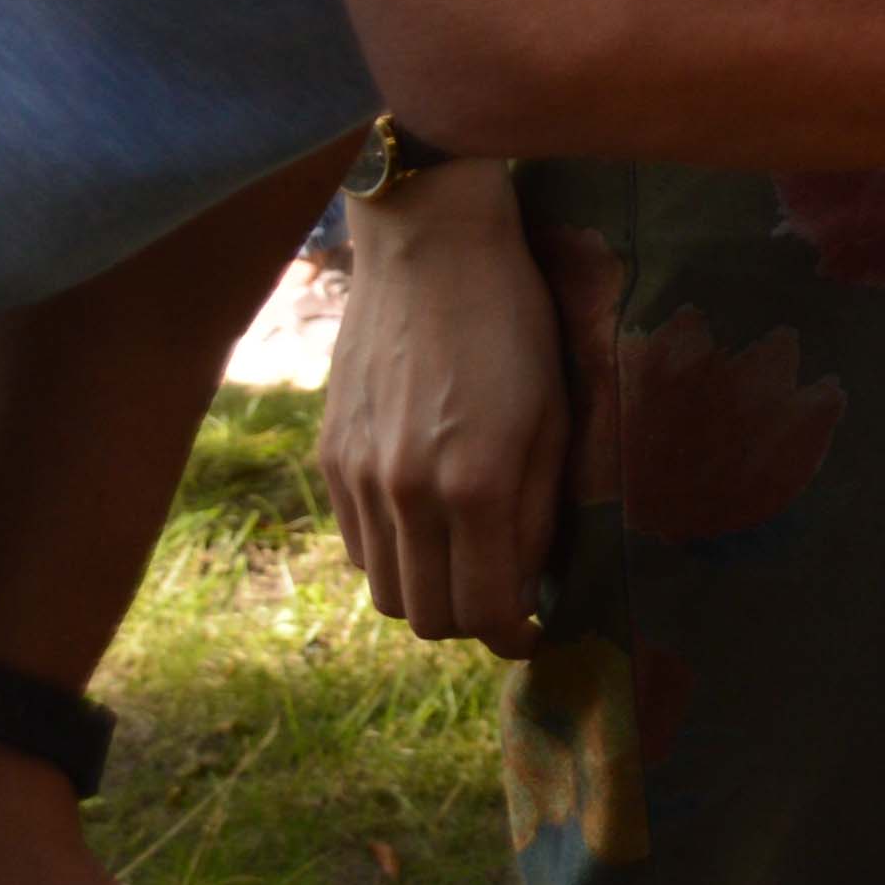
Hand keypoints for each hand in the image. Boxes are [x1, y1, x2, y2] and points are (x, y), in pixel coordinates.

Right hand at [316, 162, 568, 653]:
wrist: (429, 248)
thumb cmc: (514, 320)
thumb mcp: (555, 413)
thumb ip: (539, 509)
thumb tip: (530, 583)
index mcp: (477, 484)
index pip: (486, 611)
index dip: (514, 636)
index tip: (534, 629)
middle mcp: (408, 493)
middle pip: (426, 618)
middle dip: (471, 622)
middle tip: (503, 595)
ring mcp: (359, 477)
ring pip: (384, 592)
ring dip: (427, 593)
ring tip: (465, 559)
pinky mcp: (329, 457)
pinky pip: (356, 545)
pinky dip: (392, 554)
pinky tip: (426, 520)